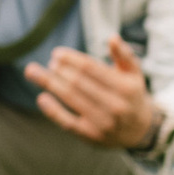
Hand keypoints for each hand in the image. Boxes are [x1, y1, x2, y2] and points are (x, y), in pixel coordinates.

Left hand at [26, 32, 161, 149]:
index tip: (56, 53)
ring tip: (33, 72)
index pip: (91, 69)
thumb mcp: (134, 74)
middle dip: (59, 70)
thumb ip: (124, 54)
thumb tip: (112, 37)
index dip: (71, 59)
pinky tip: (41, 97)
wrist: (140, 131)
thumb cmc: (131, 95)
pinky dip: (52, 110)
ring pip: (71, 99)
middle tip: (49, 62)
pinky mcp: (91, 136)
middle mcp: (114, 106)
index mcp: (125, 87)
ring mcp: (102, 123)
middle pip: (78, 83)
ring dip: (50, 83)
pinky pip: (67, 122)